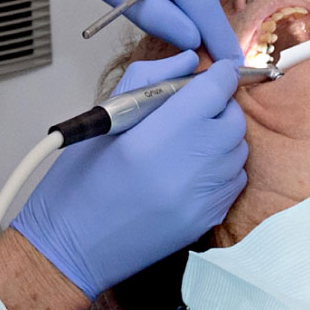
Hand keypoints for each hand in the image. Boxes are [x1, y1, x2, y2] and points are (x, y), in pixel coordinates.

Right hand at [13, 53, 246, 294]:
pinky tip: (191, 168)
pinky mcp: (207, 220)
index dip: (220, 75)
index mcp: (154, 140)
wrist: (72, 248)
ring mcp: (201, 199)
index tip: (219, 71)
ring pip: (238, 150)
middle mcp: (185, 170)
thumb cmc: (79, 184)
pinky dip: (221, 167)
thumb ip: (149, 80)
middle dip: (219, 106)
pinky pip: (234, 180)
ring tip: (186, 141)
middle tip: (192, 108)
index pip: (212, 92)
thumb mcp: (103, 120)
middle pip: (232, 119)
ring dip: (221, 137)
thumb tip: (188, 62)